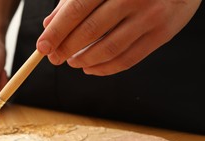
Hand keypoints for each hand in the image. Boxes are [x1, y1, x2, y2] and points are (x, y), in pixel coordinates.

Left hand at [37, 0, 201, 74]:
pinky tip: (90, 68)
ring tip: (71, 62)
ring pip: (108, 49)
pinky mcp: (162, 34)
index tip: (42, 48)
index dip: (56, 32)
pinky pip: (128, 59)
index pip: (76, 10)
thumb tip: (48, 26)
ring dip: (84, 60)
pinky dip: (105, 68)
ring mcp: (150, 17)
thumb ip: (73, 2)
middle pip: (90, 31)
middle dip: (66, 48)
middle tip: (54, 58)